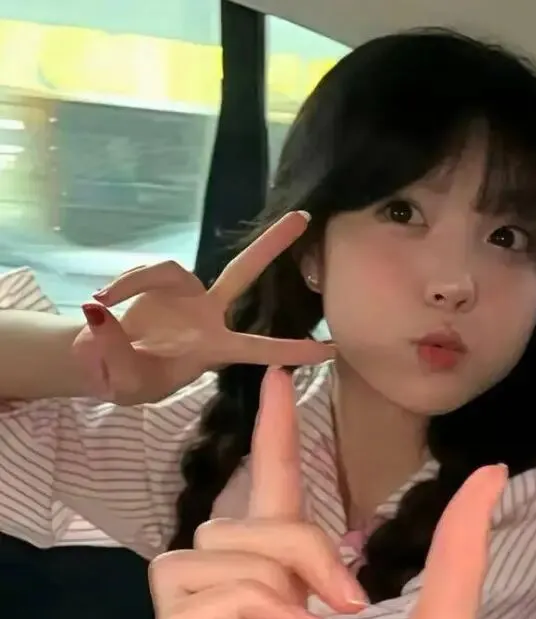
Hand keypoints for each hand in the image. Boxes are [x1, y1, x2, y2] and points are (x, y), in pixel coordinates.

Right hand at [74, 212, 333, 403]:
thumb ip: (110, 347)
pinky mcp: (163, 283)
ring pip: (173, 269)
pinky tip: (101, 302)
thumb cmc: (122, 379)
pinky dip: (123, 283)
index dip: (294, 350)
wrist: (99, 363)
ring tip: (102, 306)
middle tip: (304, 216)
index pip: (260, 350)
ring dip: (135, 283)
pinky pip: (147, 270)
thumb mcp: (120, 379)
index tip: (332, 350)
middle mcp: (208, 319)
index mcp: (211, 351)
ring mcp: (188, 297)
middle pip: (243, 273)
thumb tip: (98, 309)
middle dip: (272, 245)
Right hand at [149, 368, 506, 618]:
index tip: (286, 382)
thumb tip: (490, 474)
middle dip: (291, 528)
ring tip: (328, 614)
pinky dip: (246, 599)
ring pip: (189, 562)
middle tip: (355, 588)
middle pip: (221, 531)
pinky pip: (185, 614)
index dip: (271, 448)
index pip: (262, 519)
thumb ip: (454, 565)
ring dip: (269, 563)